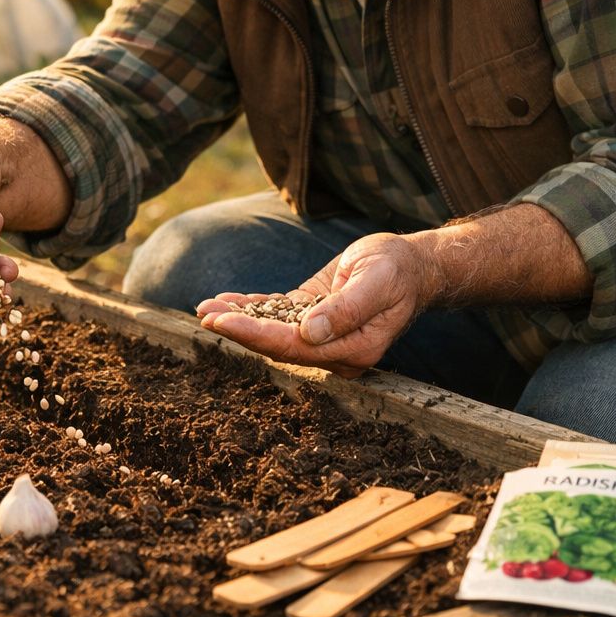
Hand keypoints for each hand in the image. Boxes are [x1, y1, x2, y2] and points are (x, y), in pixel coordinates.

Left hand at [194, 232, 436, 376]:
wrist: (411, 265)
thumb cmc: (398, 271)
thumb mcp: (377, 282)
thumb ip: (347, 309)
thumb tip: (309, 332)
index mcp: (354, 349)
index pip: (294, 348)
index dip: (255, 335)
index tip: (223, 322)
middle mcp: (335, 351)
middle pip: (278, 344)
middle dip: (239, 330)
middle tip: (204, 314)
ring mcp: (323, 337)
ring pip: (273, 332)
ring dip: (238, 320)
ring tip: (204, 308)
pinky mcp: (313, 318)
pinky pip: (278, 317)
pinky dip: (251, 309)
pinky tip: (224, 302)